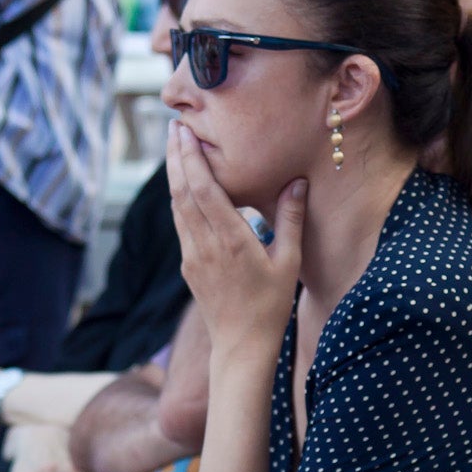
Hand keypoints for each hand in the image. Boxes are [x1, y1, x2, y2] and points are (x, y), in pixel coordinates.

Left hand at [168, 120, 305, 355]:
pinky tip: (183, 185)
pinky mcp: (188, 265)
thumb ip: (290, 219)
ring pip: (177, 206)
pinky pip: (180, 223)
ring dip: (174, 174)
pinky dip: (179, 198)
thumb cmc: (271, 306)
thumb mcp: (288, 262)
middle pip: (183, 191)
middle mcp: (205, 245)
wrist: (241, 346)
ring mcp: (192, 256)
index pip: (204, 190)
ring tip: (174, 147)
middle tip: (173, 125)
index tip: (185, 131)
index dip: (192, 157)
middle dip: (175, 156)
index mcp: (231, 241)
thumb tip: (298, 181)